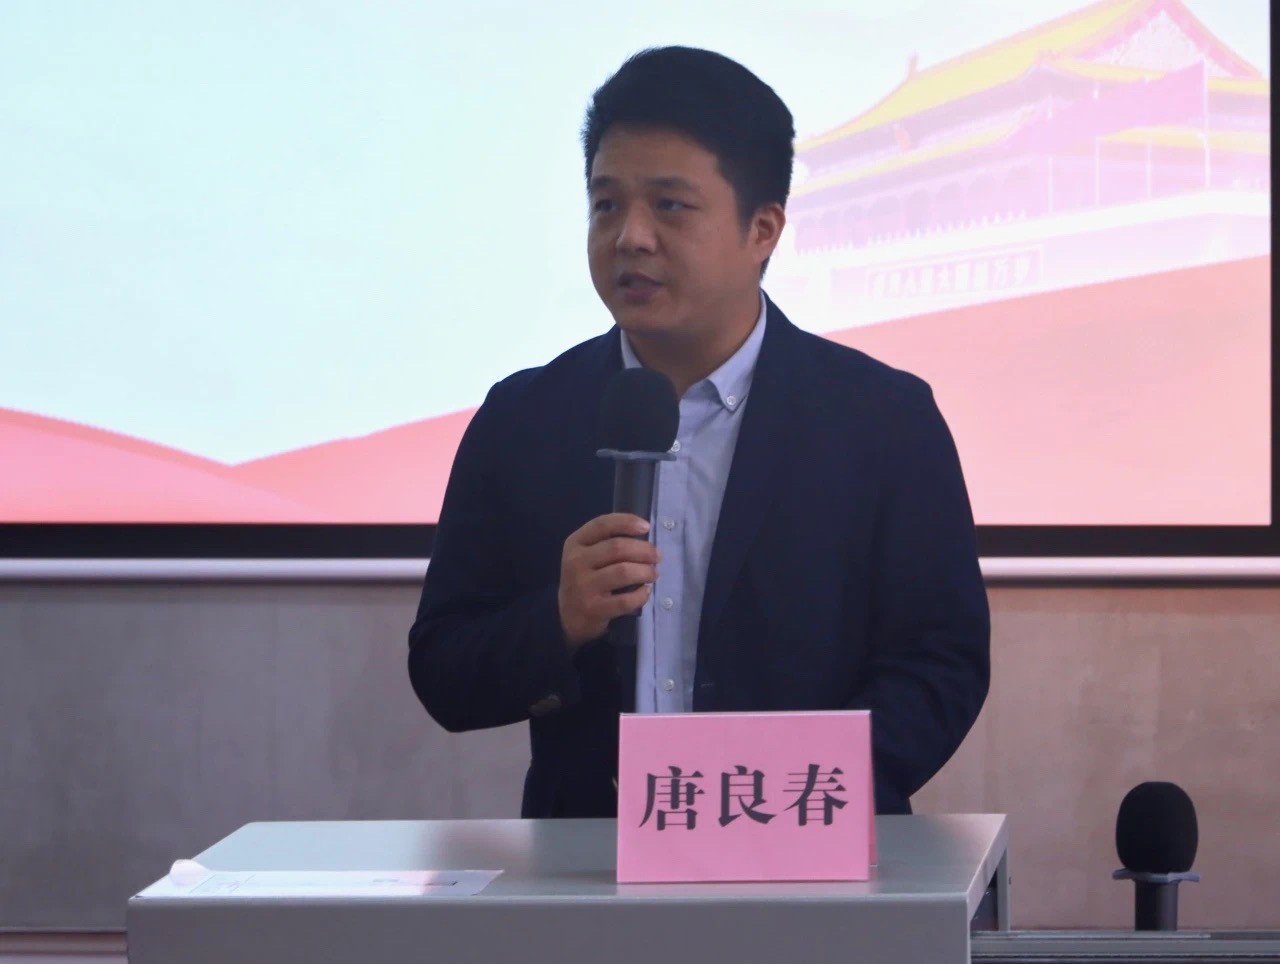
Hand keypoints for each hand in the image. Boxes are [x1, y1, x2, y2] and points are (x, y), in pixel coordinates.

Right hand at [558, 513, 659, 649]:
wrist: (567, 614)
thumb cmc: (585, 578)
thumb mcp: (586, 554)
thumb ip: (607, 541)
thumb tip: (643, 535)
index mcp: (575, 543)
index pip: (602, 525)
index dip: (627, 522)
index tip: (646, 527)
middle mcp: (576, 562)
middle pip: (618, 548)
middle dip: (644, 550)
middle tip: (657, 557)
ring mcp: (583, 586)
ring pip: (623, 572)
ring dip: (645, 571)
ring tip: (653, 574)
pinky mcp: (593, 608)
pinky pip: (625, 600)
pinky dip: (641, 595)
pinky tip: (645, 592)